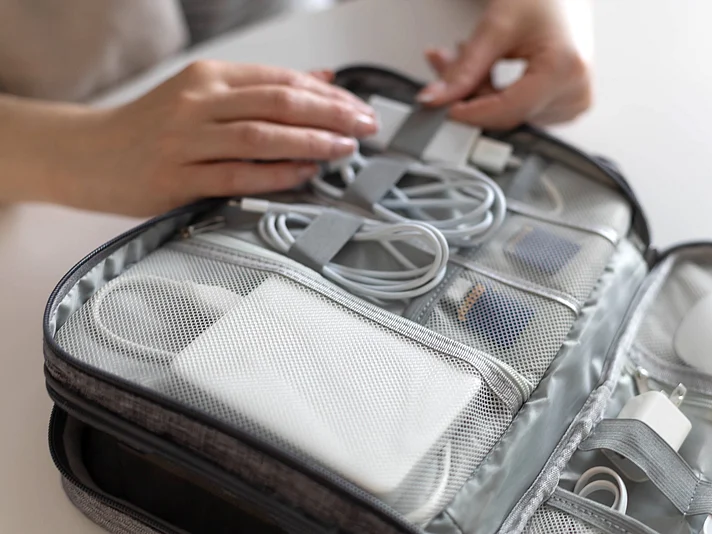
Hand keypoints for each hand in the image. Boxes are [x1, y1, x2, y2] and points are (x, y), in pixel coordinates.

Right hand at [28, 61, 376, 215]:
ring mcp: (184, 140)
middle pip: (277, 102)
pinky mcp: (175, 177)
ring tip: (344, 150)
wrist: (88, 155)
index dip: (326, 95)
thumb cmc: (152, 128)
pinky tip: (304, 175)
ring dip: (309, 142)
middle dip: (329, 114)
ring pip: (259, 136)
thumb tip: (322, 78)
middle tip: (365, 127)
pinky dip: (274, 175)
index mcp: (208, 78)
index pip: (280, 80)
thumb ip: (262, 89)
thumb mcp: (204, 95)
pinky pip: (235, 175)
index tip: (359, 108)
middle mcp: (197, 102)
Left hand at [417, 0, 590, 128]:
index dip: (470, 111)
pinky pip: (521, 112)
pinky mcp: (565, 106)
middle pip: (506, 113)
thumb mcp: (496, 27)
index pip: (508, 110)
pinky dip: (497, 95)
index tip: (442, 106)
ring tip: (472, 58)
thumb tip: (438, 99)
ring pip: (509, 114)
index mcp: (565, 69)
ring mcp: (572, 102)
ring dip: (481, 92)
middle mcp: (575, 91)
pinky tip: (490, 71)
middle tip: (444, 63)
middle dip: (470, 93)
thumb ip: (464, 68)